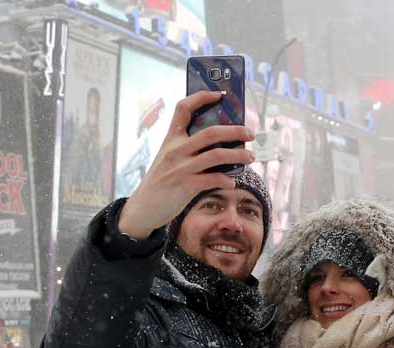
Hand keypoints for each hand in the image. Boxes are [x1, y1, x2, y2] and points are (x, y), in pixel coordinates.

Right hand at [118, 91, 255, 238]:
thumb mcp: (169, 158)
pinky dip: (226, 180)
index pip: (183, 108)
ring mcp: (181, 167)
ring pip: (216, 155)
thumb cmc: (162, 181)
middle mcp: (176, 149)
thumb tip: (220, 142)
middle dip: (235, 131)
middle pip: (211, 132)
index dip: (201, 97)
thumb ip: (187, 148)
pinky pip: (213, 179)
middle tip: (251, 134)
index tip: (219, 94)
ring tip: (250, 157)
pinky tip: (232, 182)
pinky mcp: (185, 185)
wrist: (143, 207)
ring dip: (238, 156)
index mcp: (171, 138)